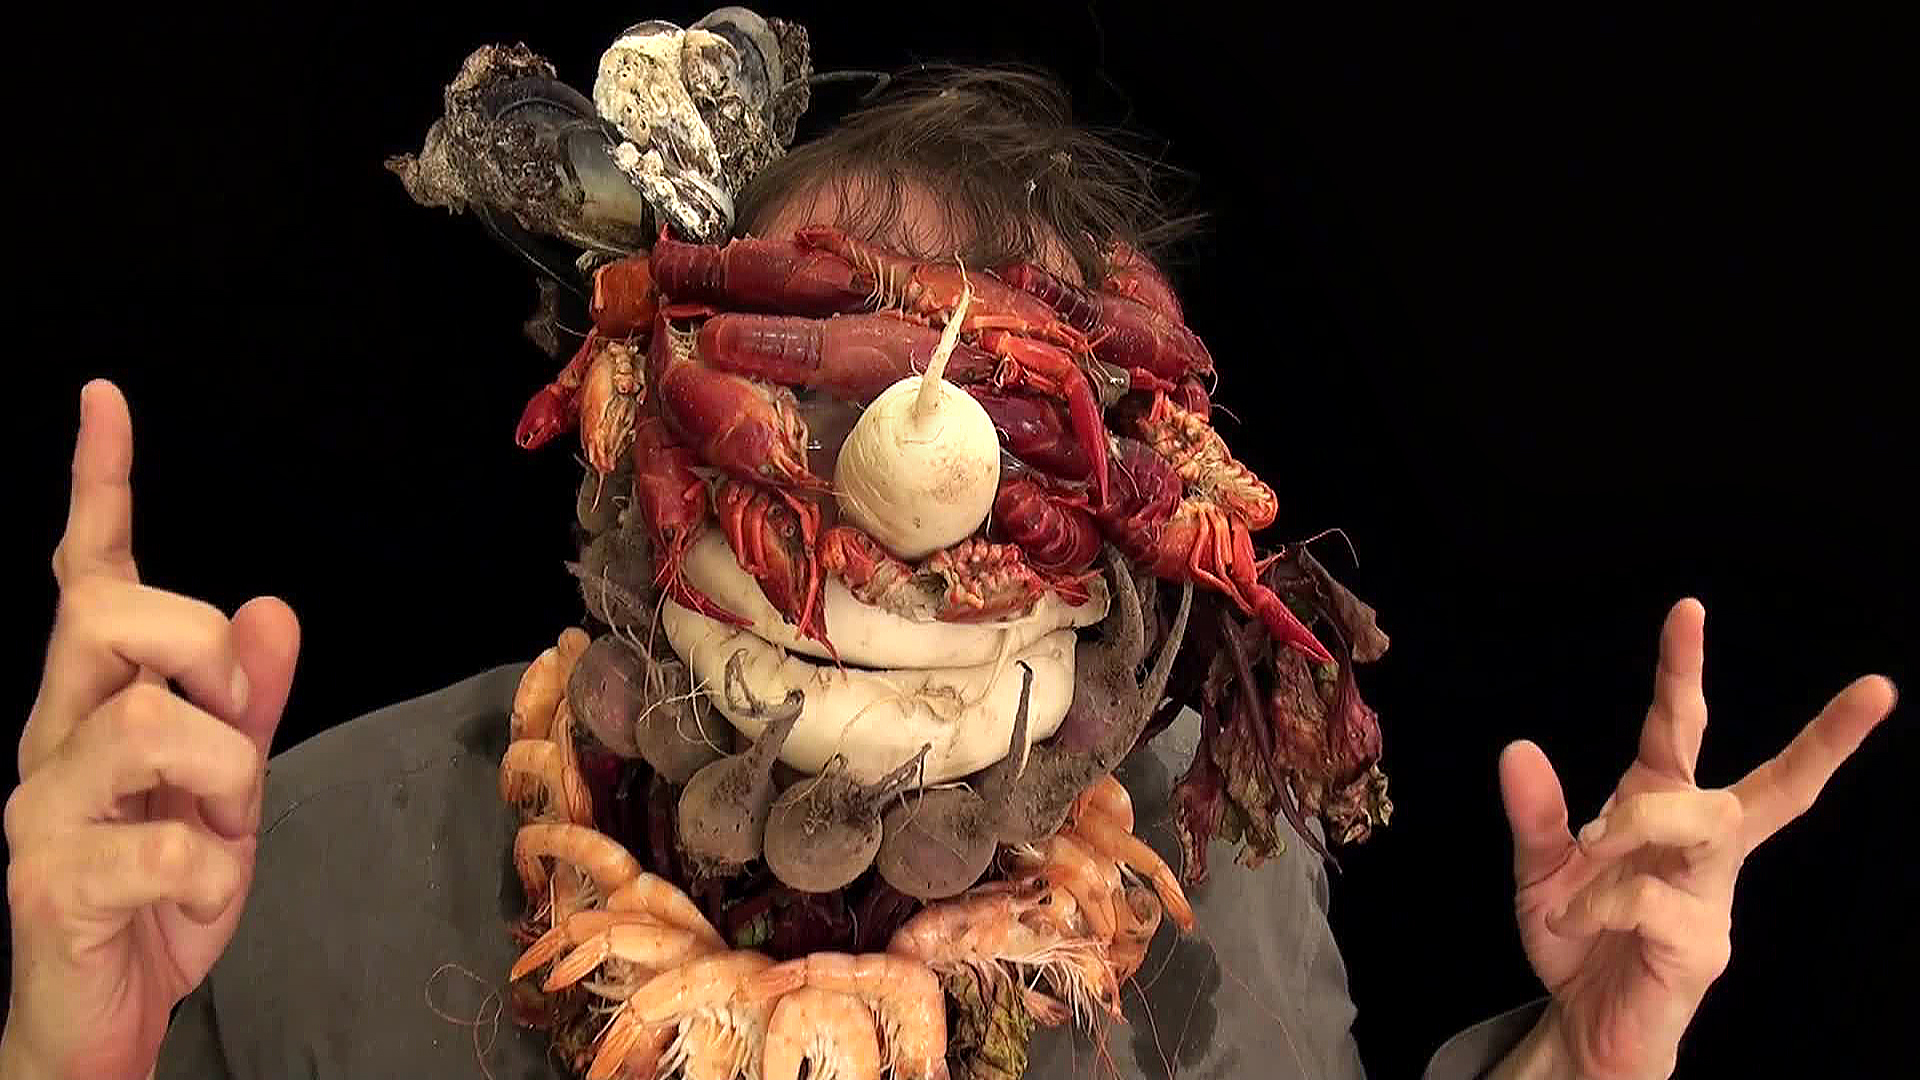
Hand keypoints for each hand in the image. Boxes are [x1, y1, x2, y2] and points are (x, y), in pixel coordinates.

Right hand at [2, 380, 300, 1079]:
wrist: (103, 1015)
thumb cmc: (162, 890)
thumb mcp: (229, 787)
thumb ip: (248, 701)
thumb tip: (270, 608)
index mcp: (93, 703)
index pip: (90, 576)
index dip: (100, 488)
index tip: (106, 399)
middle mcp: (51, 738)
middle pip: (109, 617)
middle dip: (201, 649)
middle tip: (234, 723)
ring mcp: (41, 811)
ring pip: (145, 723)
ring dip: (227, 772)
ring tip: (226, 829)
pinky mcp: (51, 886)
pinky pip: (158, 846)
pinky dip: (212, 872)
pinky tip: (205, 894)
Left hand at [1496, 598, 1895, 1078]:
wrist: (1580, 1021)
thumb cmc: (1579, 937)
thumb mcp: (1540, 868)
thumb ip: (1536, 814)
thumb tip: (1518, 748)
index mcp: (1661, 809)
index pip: (1680, 729)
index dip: (1683, 670)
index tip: (1688, 608)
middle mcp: (1702, 848)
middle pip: (1767, 784)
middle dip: (1822, 739)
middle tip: (1876, 689)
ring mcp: (1711, 897)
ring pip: (1711, 824)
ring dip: (1642, 818)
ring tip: (1590, 846)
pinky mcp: (1700, 946)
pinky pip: (1651, 898)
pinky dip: (1599, 899)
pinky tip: (1570, 917)